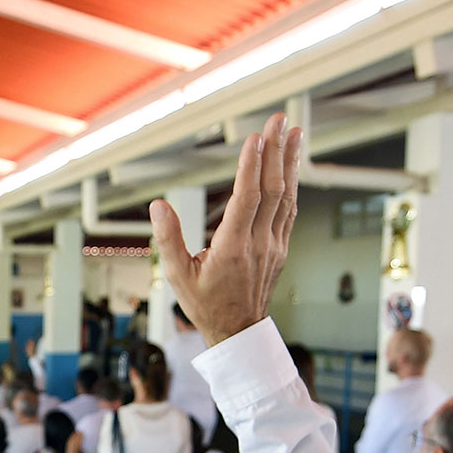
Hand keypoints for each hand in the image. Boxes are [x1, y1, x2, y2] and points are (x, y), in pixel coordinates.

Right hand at [151, 111, 301, 345]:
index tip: (254, 138)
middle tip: (278, 119)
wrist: (237, 333)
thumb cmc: (205, 305)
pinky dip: (292, 183)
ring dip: (290, 162)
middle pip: (272, 189)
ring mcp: (273, 245)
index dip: (251, 167)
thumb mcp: (177, 277)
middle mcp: (258, 244)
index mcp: (232, 249)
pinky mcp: (279, 247)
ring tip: (294, 131)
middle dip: (275, 151)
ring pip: (286, 197)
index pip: (246, 199)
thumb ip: (168, 239)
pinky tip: (291, 165)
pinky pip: (289, 210)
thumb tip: (158, 206)